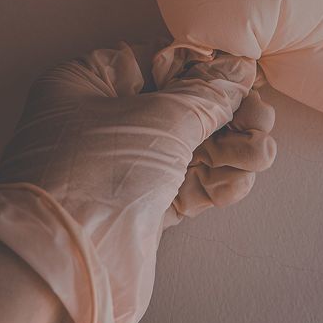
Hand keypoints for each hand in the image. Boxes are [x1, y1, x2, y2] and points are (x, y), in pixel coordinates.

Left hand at [0, 44, 274, 322]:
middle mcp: (102, 121)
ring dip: (231, 149)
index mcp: (90, 83)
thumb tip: (237, 71)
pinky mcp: (140, 208)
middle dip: (227, 113)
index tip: (243, 74)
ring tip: (260, 151)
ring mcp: (122, 167)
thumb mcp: (158, 119)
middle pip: (181, 106)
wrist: (61, 262)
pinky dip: (218, 181)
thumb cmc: (93, 173)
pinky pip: (187, 185)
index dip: (204, 67)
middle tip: (260, 118)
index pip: (158, 61)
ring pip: (190, 149)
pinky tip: (240, 177)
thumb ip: (205, 94)